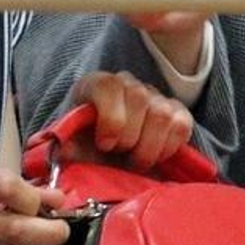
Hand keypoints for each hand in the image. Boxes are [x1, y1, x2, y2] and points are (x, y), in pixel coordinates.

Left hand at [64, 71, 194, 172]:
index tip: (105, 145)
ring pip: (162, 113)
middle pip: (139, 97)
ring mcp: (155, 96)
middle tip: (120, 156)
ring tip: (135, 161)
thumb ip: (65, 148)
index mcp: (96, 85)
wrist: (107, 158)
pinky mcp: (178, 112)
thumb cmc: (88, 150)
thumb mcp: (71, 149)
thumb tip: (63, 150)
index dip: (110, 117)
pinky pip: (181, 125)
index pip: (109, 85)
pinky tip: (153, 156)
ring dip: (148, 147)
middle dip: (129, 137)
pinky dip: (168, 148)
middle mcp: (128, 83)